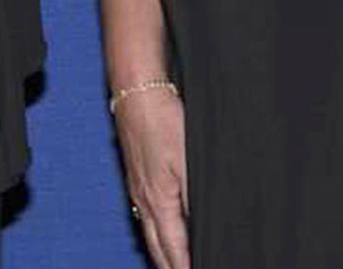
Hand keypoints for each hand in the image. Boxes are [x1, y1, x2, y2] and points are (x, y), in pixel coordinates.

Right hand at [114, 87, 189, 268]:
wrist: (137, 92)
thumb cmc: (161, 121)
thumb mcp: (188, 159)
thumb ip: (195, 195)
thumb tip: (206, 224)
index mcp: (158, 201)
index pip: (174, 248)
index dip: (185, 266)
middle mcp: (144, 201)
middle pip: (158, 247)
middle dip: (170, 266)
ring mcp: (138, 190)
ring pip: (150, 232)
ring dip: (162, 252)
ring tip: (172, 265)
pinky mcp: (137, 177)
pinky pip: (145, 216)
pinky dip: (156, 232)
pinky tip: (161, 227)